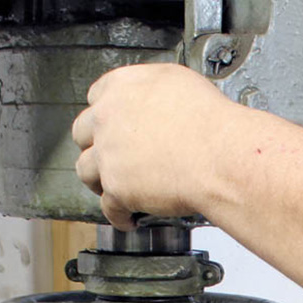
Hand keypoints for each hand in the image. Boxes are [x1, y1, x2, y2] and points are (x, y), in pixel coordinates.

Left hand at [72, 63, 231, 229]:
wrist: (219, 158)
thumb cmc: (210, 124)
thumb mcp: (180, 84)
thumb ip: (155, 92)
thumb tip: (157, 102)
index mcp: (122, 88)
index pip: (97, 97)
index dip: (106, 115)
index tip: (114, 124)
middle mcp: (108, 119)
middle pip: (83, 133)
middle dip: (95, 146)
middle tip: (109, 156)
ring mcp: (109, 155)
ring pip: (85, 171)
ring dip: (98, 181)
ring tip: (111, 189)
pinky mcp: (118, 189)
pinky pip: (109, 208)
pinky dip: (119, 216)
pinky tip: (128, 218)